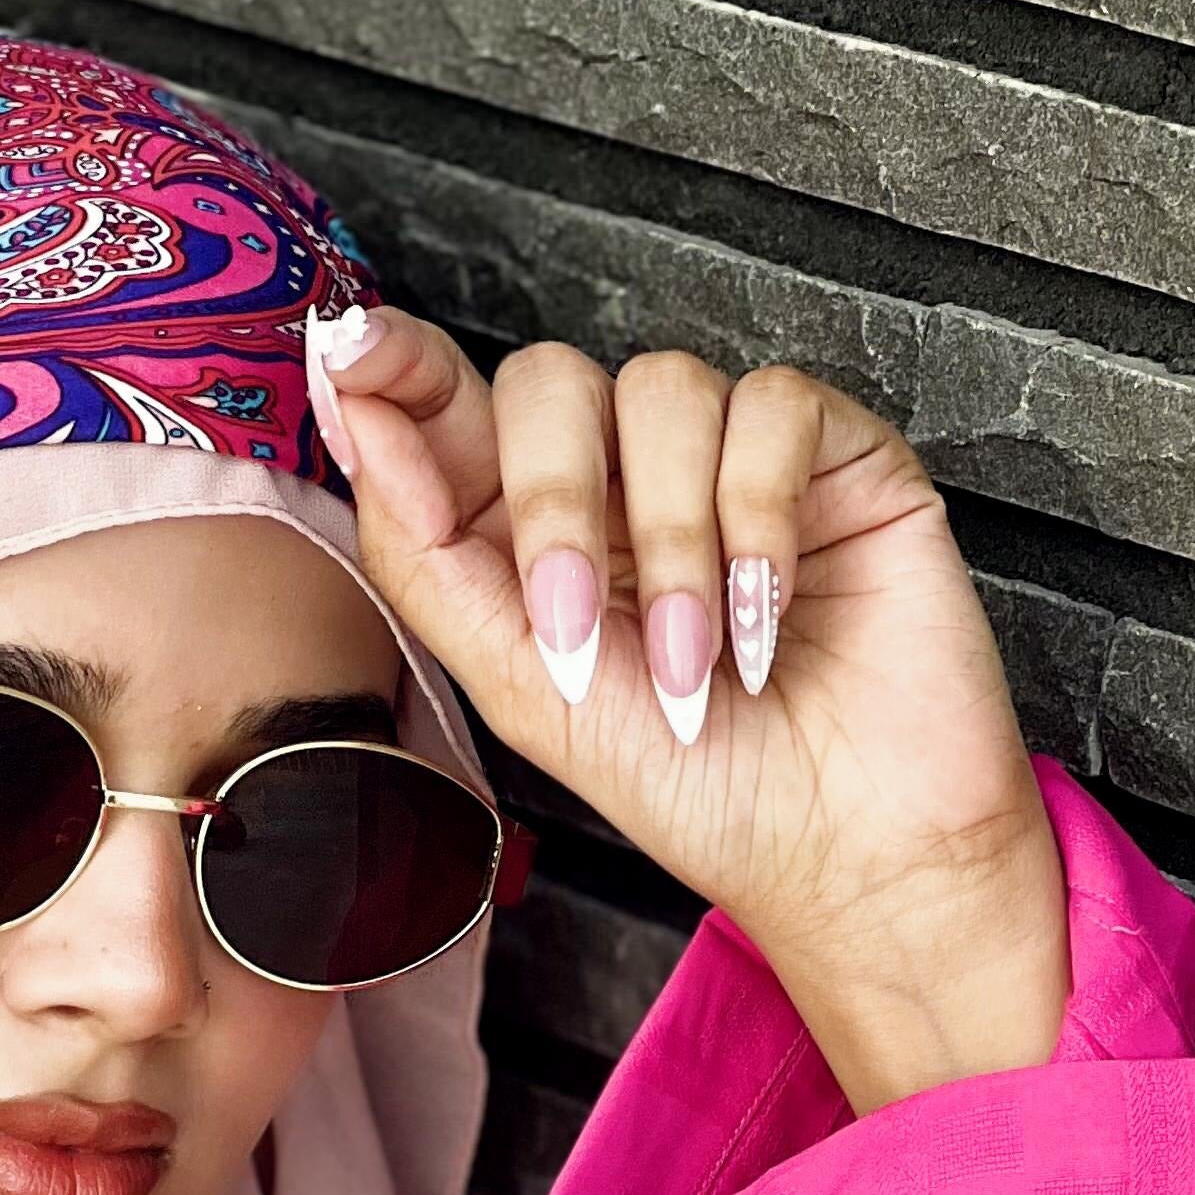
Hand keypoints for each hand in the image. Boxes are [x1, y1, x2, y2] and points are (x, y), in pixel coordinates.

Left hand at [312, 305, 1068, 1112]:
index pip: (454, 405)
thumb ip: (428, 554)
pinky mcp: (833, 454)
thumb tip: (356, 418)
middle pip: (549, 379)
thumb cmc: (695, 783)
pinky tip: (770, 612)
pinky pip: (773, 406)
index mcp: (531, 530)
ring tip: (696, 658)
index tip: (350, 346)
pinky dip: (759, 516)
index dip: (399, 361)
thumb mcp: (519, 684)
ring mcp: (728, 459)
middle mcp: (624, 480)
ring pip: (661, 388)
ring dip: (670, 541)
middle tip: (577, 623)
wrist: (844, 848)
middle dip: (552, 499)